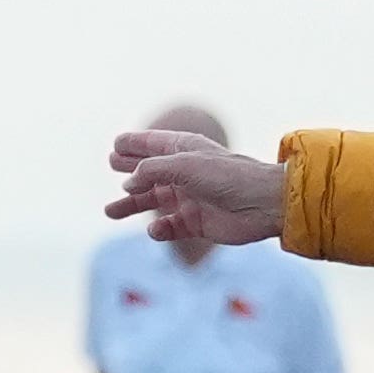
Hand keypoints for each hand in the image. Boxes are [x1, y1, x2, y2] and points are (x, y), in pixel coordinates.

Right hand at [110, 131, 289, 246]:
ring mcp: (190, 198)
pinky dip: (159, 229)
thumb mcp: (184, 165)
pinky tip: (155, 228)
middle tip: (111, 165)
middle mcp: (185, 173)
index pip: (154, 144)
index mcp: (185, 150)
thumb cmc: (228, 177)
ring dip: (132, 205)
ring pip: (153, 201)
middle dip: (130, 170)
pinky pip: (170, 227)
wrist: (263, 205)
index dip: (134, 143)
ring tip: (110, 212)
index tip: (115, 144)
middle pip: (150, 171)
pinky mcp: (196, 223)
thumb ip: (151, 170)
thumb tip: (128, 184)